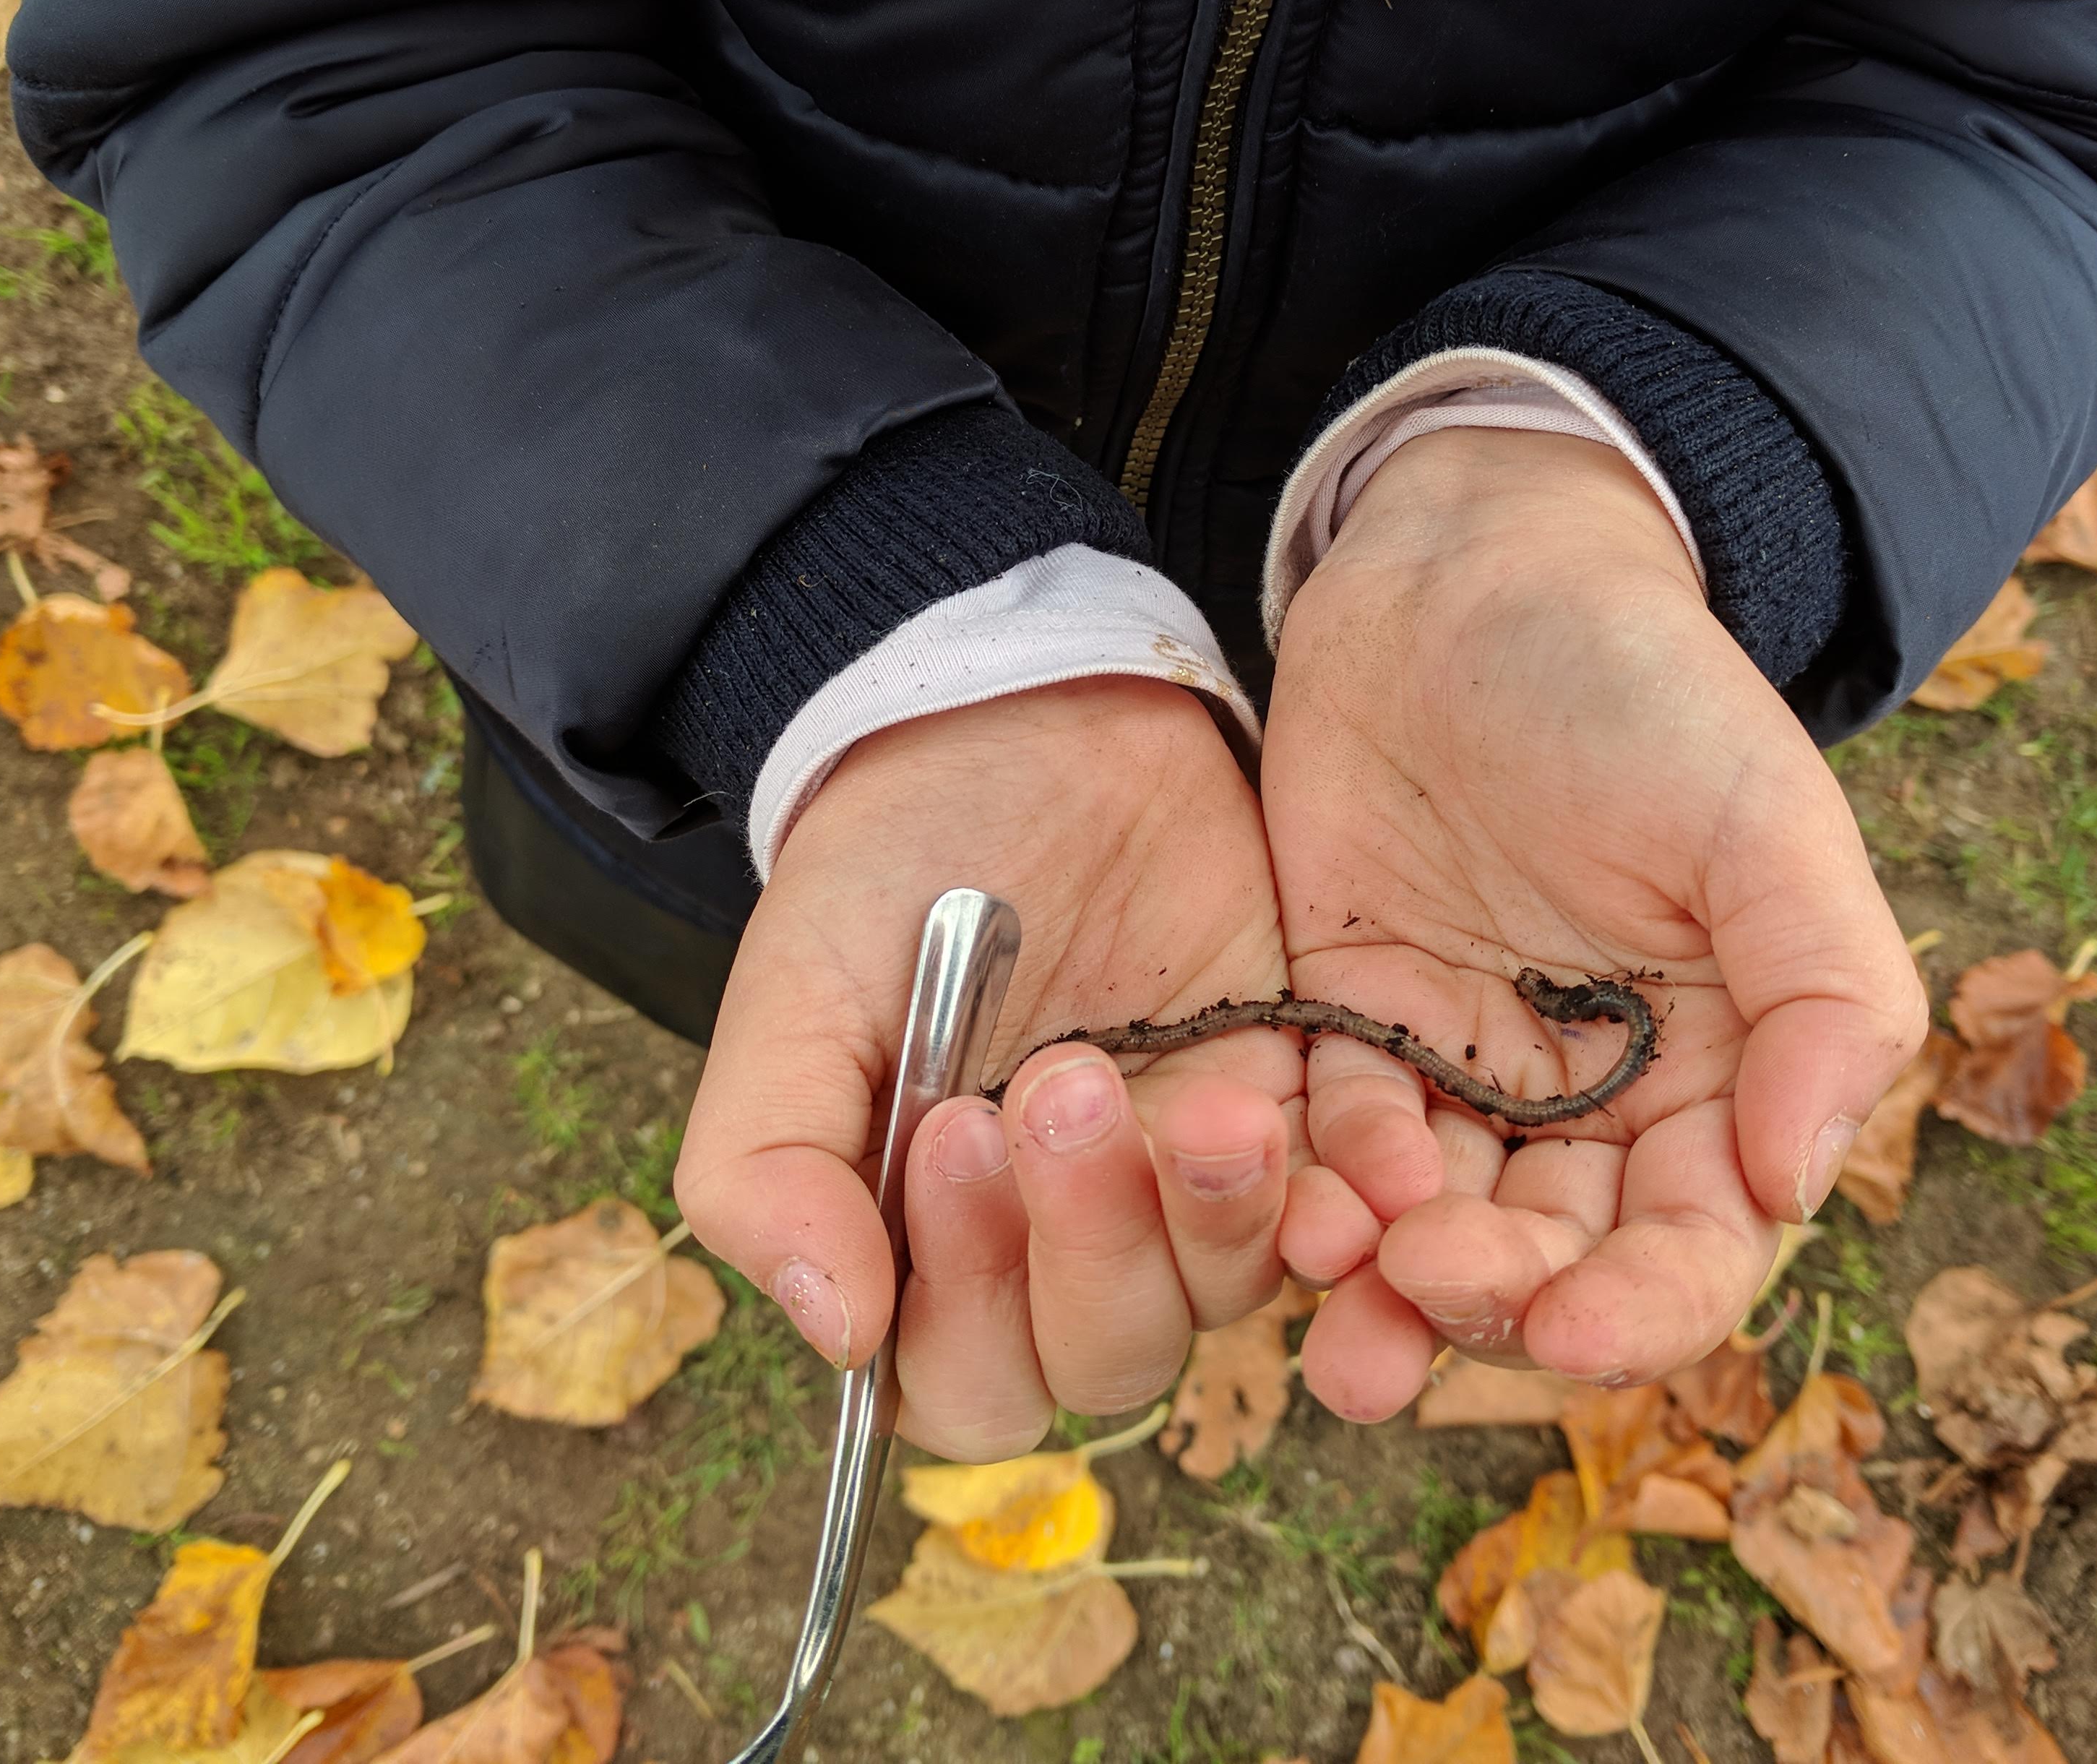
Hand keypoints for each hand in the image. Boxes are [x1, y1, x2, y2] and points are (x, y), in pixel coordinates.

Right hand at [676, 678, 1297, 1459]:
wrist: (1028, 719)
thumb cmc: (891, 863)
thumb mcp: (795, 994)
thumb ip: (769, 1165)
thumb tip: (835, 1329)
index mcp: (924, 1244)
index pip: (956, 1378)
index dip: (965, 1298)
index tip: (954, 1133)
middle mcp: (1057, 1242)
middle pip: (1102, 1359)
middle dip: (1090, 1245)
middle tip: (1062, 1084)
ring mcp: (1178, 1186)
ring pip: (1218, 1300)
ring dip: (1209, 1218)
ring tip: (1202, 1103)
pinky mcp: (1285, 1111)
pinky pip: (1326, 1209)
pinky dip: (1327, 1204)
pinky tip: (1302, 1137)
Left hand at [1261, 432, 1924, 1417]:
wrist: (1473, 573)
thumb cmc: (1647, 689)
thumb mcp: (1767, 823)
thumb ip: (1821, 999)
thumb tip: (1795, 1184)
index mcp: (1715, 1082)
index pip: (1691, 1251)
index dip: (1641, 1315)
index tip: (1575, 1333)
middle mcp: (1588, 1107)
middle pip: (1546, 1267)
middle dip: (1489, 1306)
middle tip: (1423, 1291)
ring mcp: (1457, 1072)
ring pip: (1423, 1232)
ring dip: (1381, 1289)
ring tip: (1337, 1317)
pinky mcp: (1341, 1023)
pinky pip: (1321, 1134)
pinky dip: (1304, 1183)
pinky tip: (1285, 1204)